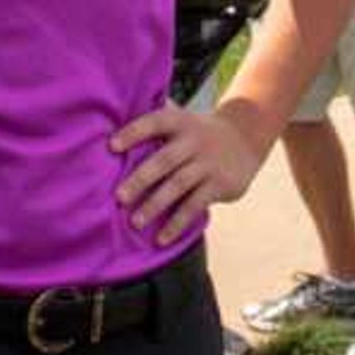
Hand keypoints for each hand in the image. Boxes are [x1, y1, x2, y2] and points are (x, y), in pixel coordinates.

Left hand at [108, 105, 269, 247]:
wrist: (246, 139)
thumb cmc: (198, 132)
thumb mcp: (182, 118)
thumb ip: (154, 117)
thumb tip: (108, 116)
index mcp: (179, 122)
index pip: (154, 123)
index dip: (133, 133)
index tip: (111, 146)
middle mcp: (194, 141)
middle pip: (164, 160)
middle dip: (141, 179)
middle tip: (119, 198)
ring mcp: (208, 164)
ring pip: (178, 185)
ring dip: (155, 205)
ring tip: (135, 222)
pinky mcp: (219, 185)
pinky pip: (195, 205)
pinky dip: (177, 223)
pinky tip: (161, 238)